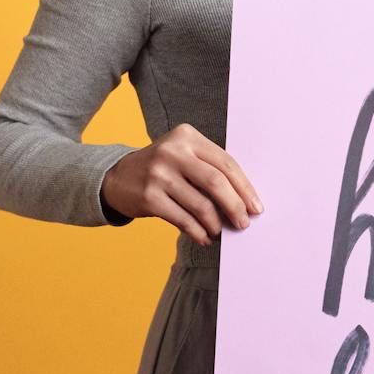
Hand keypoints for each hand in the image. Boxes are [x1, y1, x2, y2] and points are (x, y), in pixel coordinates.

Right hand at [101, 123, 263, 246]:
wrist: (117, 177)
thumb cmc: (162, 169)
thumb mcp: (183, 156)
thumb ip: (210, 169)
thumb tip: (244, 201)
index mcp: (187, 136)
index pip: (226, 163)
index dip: (245, 187)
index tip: (256, 207)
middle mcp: (173, 151)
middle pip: (216, 182)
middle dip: (235, 206)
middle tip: (244, 223)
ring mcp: (159, 174)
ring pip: (201, 204)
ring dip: (216, 224)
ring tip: (221, 232)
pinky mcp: (149, 197)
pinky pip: (183, 219)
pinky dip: (199, 232)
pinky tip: (205, 237)